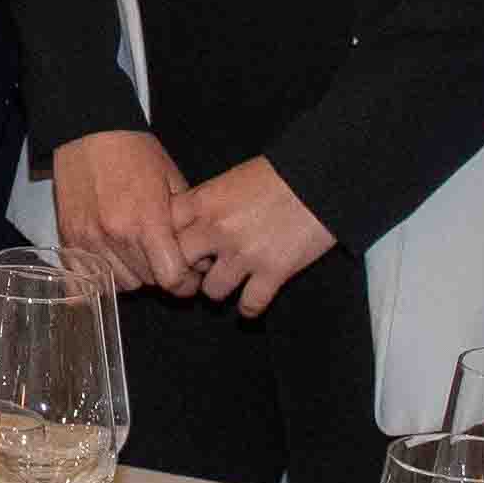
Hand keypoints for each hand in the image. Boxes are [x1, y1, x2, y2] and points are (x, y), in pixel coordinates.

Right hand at [42, 129, 189, 296]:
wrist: (89, 131)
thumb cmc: (134, 151)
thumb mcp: (172, 179)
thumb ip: (185, 222)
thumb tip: (198, 256)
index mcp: (146, 221)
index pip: (171, 278)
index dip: (185, 282)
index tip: (188, 275)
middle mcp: (116, 235)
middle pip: (147, 283)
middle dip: (161, 275)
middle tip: (164, 257)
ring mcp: (88, 239)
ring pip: (120, 283)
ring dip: (134, 274)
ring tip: (138, 254)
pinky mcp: (68, 238)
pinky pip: (87, 277)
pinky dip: (103, 274)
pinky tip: (113, 259)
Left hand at [166, 160, 337, 314]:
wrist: (321, 178)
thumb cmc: (279, 174)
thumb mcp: (231, 180)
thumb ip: (206, 204)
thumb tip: (189, 226)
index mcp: (204, 202)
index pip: (162, 231)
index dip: (164, 243)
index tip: (172, 249)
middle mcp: (218, 230)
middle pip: (178, 265)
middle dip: (186, 271)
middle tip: (196, 272)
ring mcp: (245, 254)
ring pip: (212, 292)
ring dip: (219, 289)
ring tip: (230, 281)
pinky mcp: (273, 272)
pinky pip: (249, 306)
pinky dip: (249, 308)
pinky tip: (251, 300)